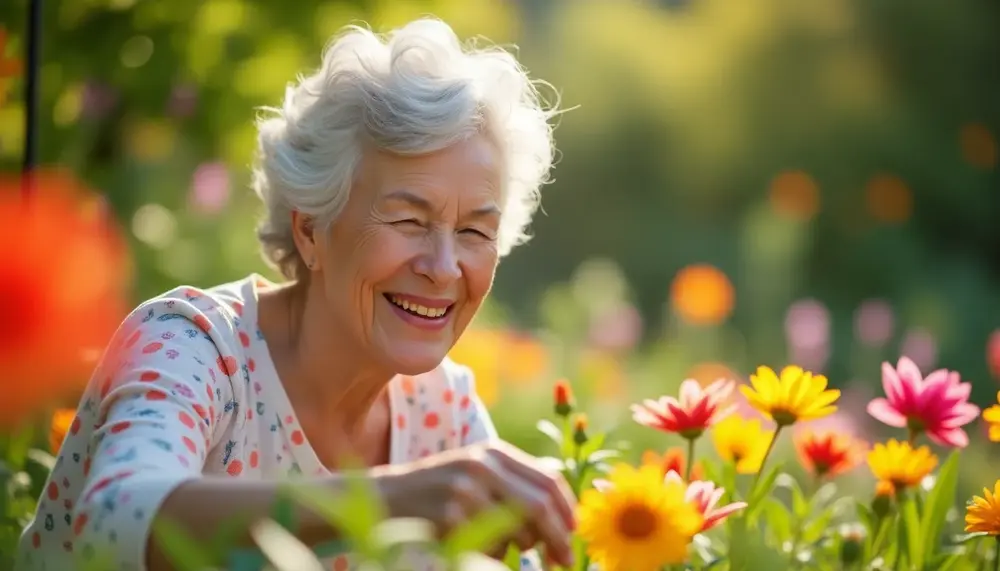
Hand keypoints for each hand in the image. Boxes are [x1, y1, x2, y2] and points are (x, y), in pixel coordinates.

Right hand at [371, 441, 576, 565]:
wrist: (384, 499)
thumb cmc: (438, 492)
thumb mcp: (476, 474)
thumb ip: (515, 483)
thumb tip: (566, 511)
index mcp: (493, 452)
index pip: (548, 479)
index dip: (568, 510)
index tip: (575, 534)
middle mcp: (482, 465)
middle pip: (540, 506)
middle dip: (558, 538)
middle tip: (565, 561)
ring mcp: (465, 489)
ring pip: (518, 532)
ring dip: (517, 549)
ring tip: (494, 545)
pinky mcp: (450, 516)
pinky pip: (488, 549)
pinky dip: (488, 557)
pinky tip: (467, 546)